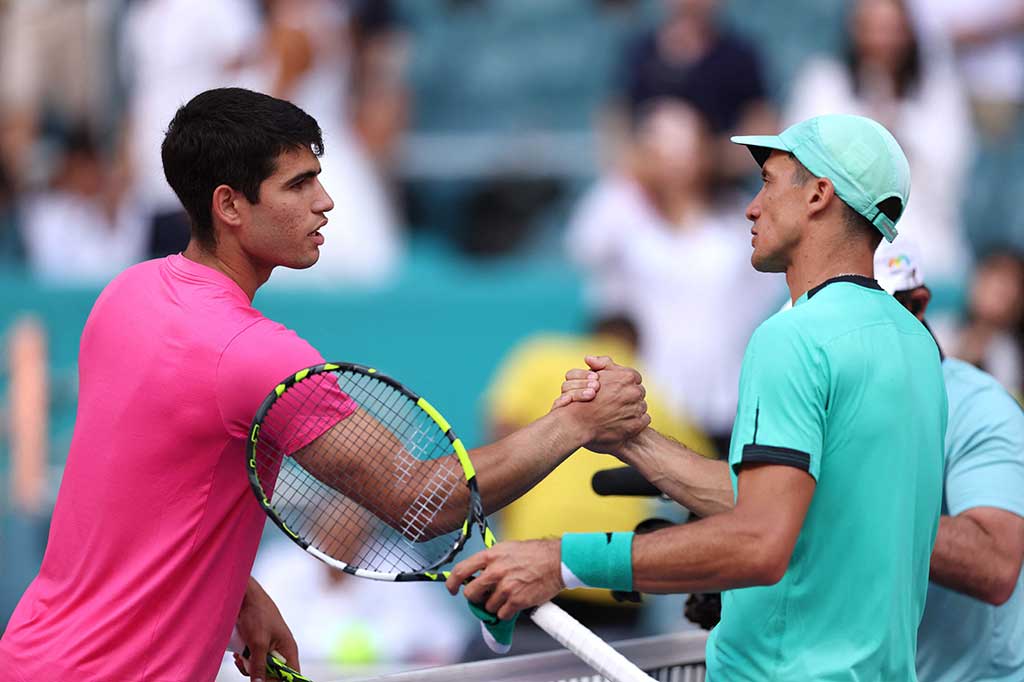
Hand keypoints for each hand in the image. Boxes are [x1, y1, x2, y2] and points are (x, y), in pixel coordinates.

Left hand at [234, 577, 299, 681]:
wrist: (244, 597)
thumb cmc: (257, 615)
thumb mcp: (258, 643)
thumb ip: (259, 665)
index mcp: (288, 649)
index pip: (291, 674)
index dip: (280, 681)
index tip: (265, 681)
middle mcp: (280, 650)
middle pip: (273, 674)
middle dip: (259, 672)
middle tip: (248, 664)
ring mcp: (268, 648)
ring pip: (260, 668)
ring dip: (249, 666)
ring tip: (241, 656)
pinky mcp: (257, 645)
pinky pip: (252, 661)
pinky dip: (244, 660)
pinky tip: (238, 653)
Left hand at [445, 539, 563, 620]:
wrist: (557, 561)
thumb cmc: (536, 553)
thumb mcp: (508, 548)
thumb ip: (491, 560)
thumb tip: (478, 571)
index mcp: (491, 556)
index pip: (462, 571)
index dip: (452, 582)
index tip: (451, 589)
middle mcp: (495, 571)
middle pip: (471, 593)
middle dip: (475, 598)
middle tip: (484, 597)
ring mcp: (505, 587)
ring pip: (488, 606)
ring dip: (495, 605)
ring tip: (508, 595)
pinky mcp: (516, 600)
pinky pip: (502, 614)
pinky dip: (506, 612)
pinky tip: (514, 603)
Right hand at [554, 356, 649, 452]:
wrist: (579, 423)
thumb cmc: (584, 398)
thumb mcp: (592, 374)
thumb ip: (602, 363)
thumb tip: (596, 357)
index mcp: (627, 377)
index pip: (635, 378)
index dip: (625, 383)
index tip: (617, 389)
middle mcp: (634, 391)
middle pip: (639, 391)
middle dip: (630, 396)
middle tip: (616, 401)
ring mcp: (636, 409)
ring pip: (641, 406)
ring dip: (633, 408)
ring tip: (617, 412)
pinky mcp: (637, 424)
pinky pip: (644, 419)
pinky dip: (636, 420)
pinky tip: (623, 421)